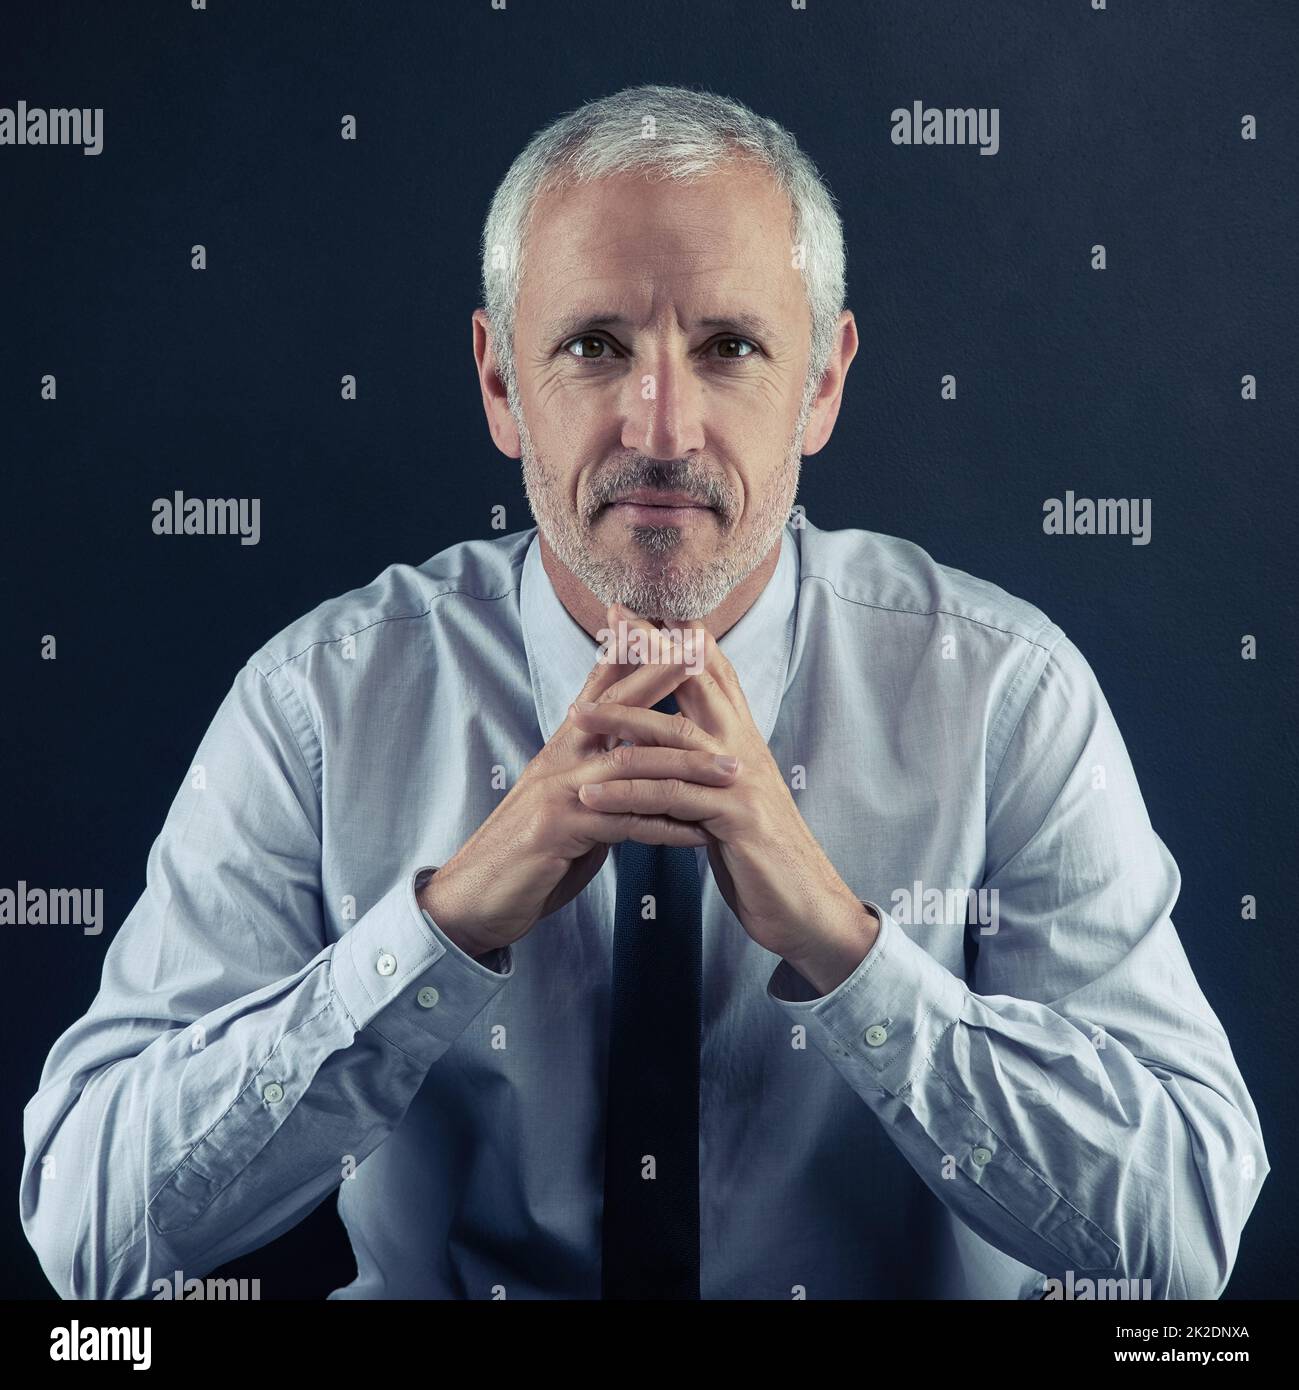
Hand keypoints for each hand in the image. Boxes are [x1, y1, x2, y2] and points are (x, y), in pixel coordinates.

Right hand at [417, 629, 736, 958]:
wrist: (474, 901)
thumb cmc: (527, 856)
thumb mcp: (566, 809)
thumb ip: (599, 785)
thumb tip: (635, 773)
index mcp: (562, 752)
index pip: (599, 693)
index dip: (629, 659)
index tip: (666, 632)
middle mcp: (558, 761)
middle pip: (614, 709)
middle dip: (658, 680)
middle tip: (701, 658)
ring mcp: (556, 792)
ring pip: (629, 766)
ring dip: (685, 766)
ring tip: (732, 769)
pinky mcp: (556, 830)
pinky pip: (623, 823)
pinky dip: (666, 829)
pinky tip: (699, 834)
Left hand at [569, 603, 878, 994]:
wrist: (806, 907)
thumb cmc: (760, 855)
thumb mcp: (728, 799)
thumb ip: (702, 765)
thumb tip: (666, 742)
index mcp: (740, 742)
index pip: (710, 675)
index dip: (676, 639)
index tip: (637, 611)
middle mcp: (743, 750)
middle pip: (697, 683)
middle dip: (653, 649)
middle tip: (612, 619)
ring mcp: (741, 782)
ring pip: (676, 738)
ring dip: (623, 722)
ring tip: (575, 717)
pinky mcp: (736, 820)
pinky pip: (673, 798)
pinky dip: (630, 795)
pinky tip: (593, 796)